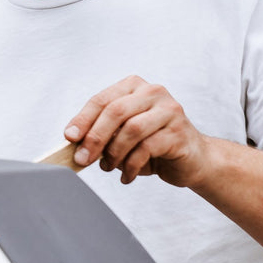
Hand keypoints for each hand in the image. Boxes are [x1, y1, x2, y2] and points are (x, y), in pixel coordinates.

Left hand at [64, 75, 209, 186]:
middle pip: (115, 112)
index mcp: (134, 87)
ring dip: (114, 154)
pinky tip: (127, 176)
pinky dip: (131, 166)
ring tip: (109, 167)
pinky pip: (147, 148)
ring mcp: (169, 110)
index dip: (83, 119)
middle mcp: (153, 92)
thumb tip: (75, 142)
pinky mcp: (179, 132)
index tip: (69, 137)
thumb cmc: (154, 144)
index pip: (102, 100)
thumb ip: (103, 133)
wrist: (193, 159)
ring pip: (131, 130)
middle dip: (95, 138)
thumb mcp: (123, 135)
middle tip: (83, 159)